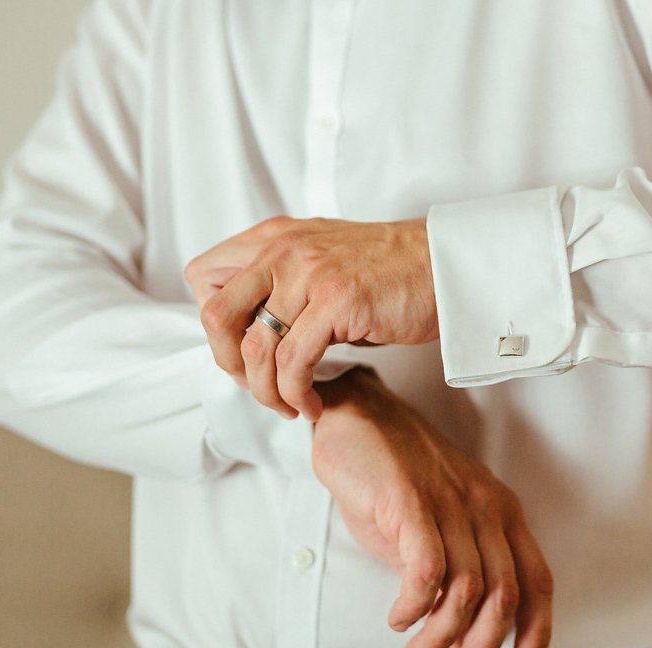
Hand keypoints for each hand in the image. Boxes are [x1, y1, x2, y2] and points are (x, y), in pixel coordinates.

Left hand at [187, 216, 435, 420]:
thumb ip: (286, 283)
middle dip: (228, 363)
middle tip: (257, 384)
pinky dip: (296, 394)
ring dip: (266, 391)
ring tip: (291, 405)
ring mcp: (309, 275)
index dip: (216, 325)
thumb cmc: (394, 272)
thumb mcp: (325, 261)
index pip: (203, 278)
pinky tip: (312, 403)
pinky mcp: (337, 302)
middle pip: (215, 314)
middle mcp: (283, 251)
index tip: (245, 352)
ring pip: (254, 347)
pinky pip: (294, 362)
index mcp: (274, 239)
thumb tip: (258, 331)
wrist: (447, 264)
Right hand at [310, 368, 552, 647]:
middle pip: (505, 595)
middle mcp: (485, 507)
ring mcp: (450, 502)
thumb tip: (460, 636)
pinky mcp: (410, 501)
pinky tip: (400, 618)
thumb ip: (455, 572)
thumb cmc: (396, 476)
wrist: (357, 416)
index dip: (537, 632)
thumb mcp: (438, 526)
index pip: (537, 580)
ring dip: (442, 636)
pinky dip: (416, 606)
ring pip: (469, 590)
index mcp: (501, 512)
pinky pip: (428, 569)